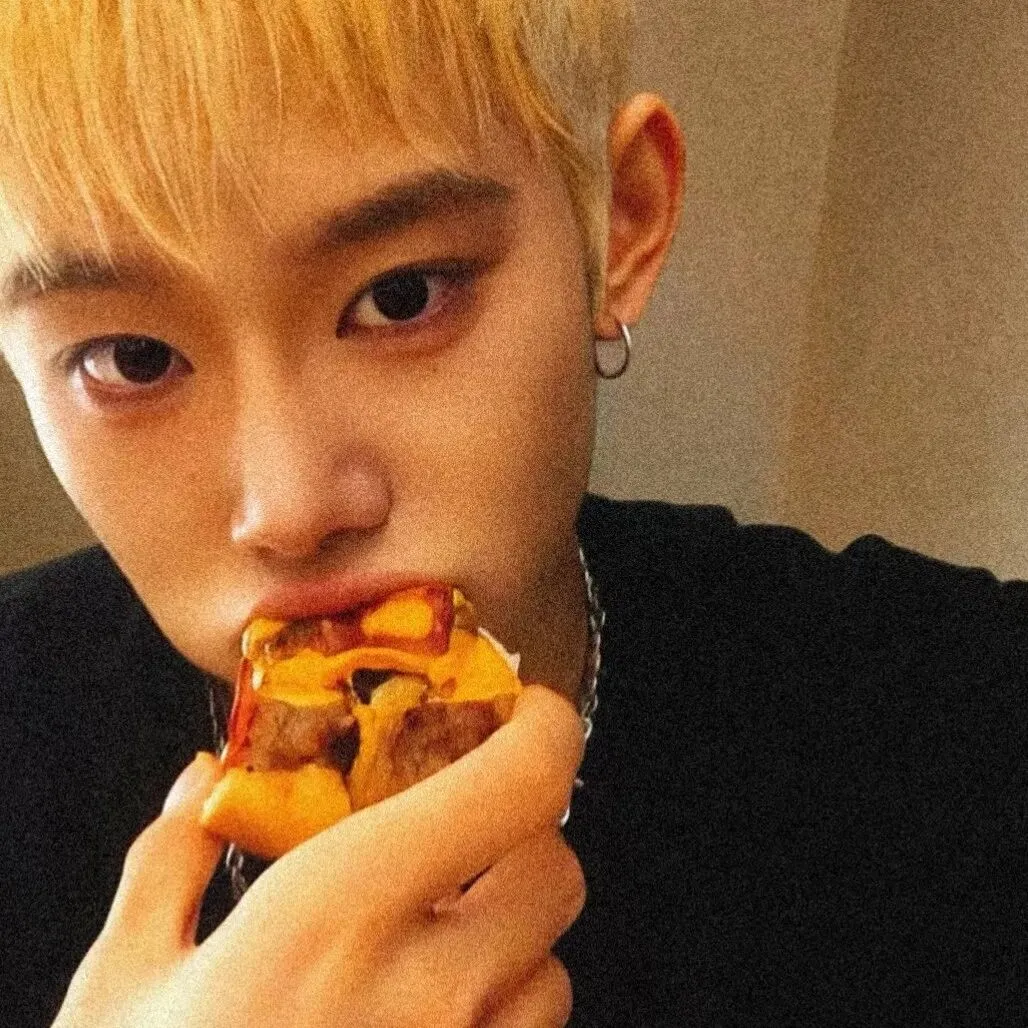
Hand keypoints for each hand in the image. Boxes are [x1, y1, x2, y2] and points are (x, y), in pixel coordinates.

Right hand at [52, 685, 585, 1027]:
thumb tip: (197, 784)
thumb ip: (168, 864)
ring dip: (512, 947)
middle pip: (555, 872)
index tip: (530, 713)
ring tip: (430, 959)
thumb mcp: (121, 989)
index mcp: (332, 913)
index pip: (510, 790)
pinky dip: (500, 1026)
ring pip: (551, 973)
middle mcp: (423, 991)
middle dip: (520, 843)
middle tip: (460, 846)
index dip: (543, 733)